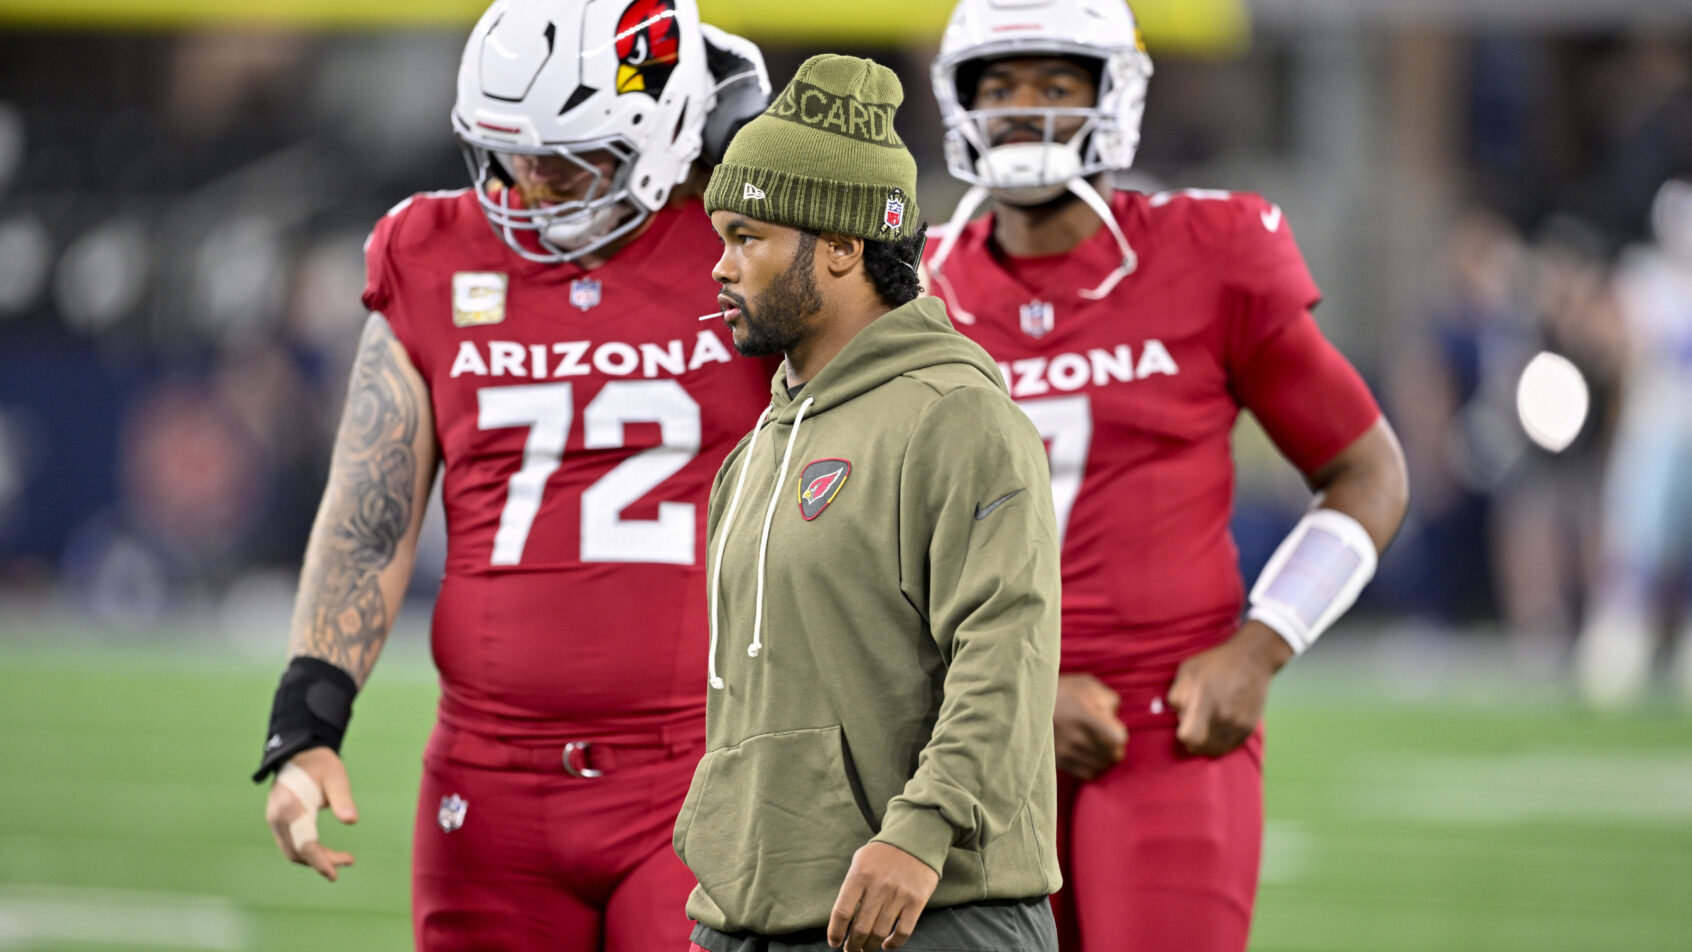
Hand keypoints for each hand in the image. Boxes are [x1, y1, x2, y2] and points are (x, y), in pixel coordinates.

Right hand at [264, 747, 358, 881]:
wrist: (298, 753)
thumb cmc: (320, 764)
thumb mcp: (336, 777)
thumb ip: (342, 799)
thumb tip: (352, 821)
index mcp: (292, 807)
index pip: (305, 844)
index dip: (320, 861)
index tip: (335, 874)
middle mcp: (278, 817)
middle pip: (299, 852)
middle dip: (322, 862)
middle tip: (348, 860)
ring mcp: (274, 820)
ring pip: (292, 851)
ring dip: (315, 859)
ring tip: (341, 858)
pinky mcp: (276, 821)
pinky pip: (290, 844)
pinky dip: (306, 852)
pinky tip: (324, 852)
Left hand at [827, 841, 939, 950]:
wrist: (916, 839)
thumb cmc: (884, 853)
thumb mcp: (860, 861)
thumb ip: (851, 886)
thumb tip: (843, 918)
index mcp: (859, 875)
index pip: (842, 912)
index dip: (835, 932)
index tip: (834, 942)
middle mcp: (878, 887)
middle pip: (860, 928)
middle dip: (853, 945)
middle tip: (851, 949)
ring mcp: (898, 895)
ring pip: (880, 933)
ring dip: (870, 947)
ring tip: (866, 949)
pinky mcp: (916, 902)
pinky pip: (902, 932)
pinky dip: (893, 944)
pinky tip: (886, 945)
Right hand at [1053, 673, 1127, 778]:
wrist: (1024, 704)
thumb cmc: (1060, 691)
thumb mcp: (1085, 683)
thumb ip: (1107, 698)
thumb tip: (1114, 715)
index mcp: (1085, 715)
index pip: (1118, 738)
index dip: (1119, 733)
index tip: (1111, 726)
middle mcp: (1076, 737)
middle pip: (1113, 754)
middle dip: (1114, 746)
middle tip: (1106, 737)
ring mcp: (1067, 752)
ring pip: (1101, 765)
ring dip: (1103, 757)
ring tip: (1095, 745)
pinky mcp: (1059, 762)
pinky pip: (1087, 773)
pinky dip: (1091, 766)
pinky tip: (1086, 755)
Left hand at [1167, 621, 1292, 756]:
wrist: (1252, 659)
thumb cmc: (1215, 663)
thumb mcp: (1187, 669)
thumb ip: (1177, 694)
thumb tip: (1176, 715)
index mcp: (1205, 701)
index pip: (1188, 736)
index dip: (1182, 733)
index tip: (1184, 723)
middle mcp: (1223, 716)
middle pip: (1201, 747)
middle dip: (1192, 741)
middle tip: (1193, 728)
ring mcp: (1238, 724)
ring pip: (1216, 749)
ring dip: (1207, 744)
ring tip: (1205, 729)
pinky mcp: (1248, 727)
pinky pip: (1230, 746)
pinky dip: (1221, 743)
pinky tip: (1218, 730)